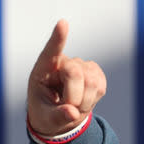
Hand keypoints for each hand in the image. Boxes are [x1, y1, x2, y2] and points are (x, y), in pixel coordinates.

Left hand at [27, 20, 106, 135]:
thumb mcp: (45, 119)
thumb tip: (72, 112)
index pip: (50, 52)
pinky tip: (83, 101)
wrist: (59, 116)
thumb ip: (57, 116)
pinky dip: (92, 100)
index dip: (57, 39)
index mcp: (42, 71)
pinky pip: (100, 86)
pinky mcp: (95, 72)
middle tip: (66, 109)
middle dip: (73, 97)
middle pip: (74, 72)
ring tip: (72, 105)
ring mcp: (80, 66)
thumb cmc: (46, 114)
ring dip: (83, 102)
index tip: (62, 24)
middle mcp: (62, 63)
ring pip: (90, 81)